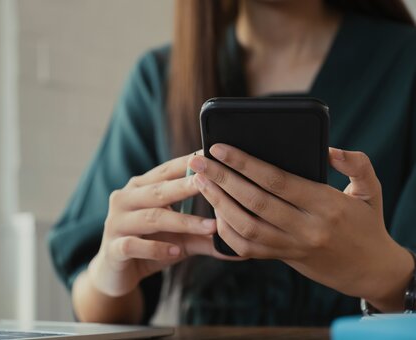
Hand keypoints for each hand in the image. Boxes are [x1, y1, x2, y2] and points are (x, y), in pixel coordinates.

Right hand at [89, 153, 235, 298]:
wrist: (116, 274)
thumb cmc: (151, 247)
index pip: (166, 171)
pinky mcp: (113, 248)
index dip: (188, 164)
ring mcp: (116, 222)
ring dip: (182, 222)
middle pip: (159, 190)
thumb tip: (241, 240)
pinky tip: (176, 252)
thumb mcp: (180, 239)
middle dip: (187, 186)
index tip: (214, 158)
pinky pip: (134, 245)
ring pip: (151, 218)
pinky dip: (156, 248)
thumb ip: (205, 234)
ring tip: (209, 226)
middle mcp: (125, 199)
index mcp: (140, 187)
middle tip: (214, 182)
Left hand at [188, 144, 413, 311]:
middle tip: (198, 161)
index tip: (220, 148)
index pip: (277, 181)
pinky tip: (213, 209)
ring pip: (245, 226)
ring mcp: (291, 247)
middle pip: (254, 201)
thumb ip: (355, 163)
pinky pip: (246, 247)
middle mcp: (306, 228)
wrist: (368, 268)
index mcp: (326, 205)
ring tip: (200, 181)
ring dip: (218, 203)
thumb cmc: (366, 222)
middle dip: (221, 179)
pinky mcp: (281, 258)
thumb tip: (328, 148)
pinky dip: (226, 229)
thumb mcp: (370, 189)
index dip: (244, 163)